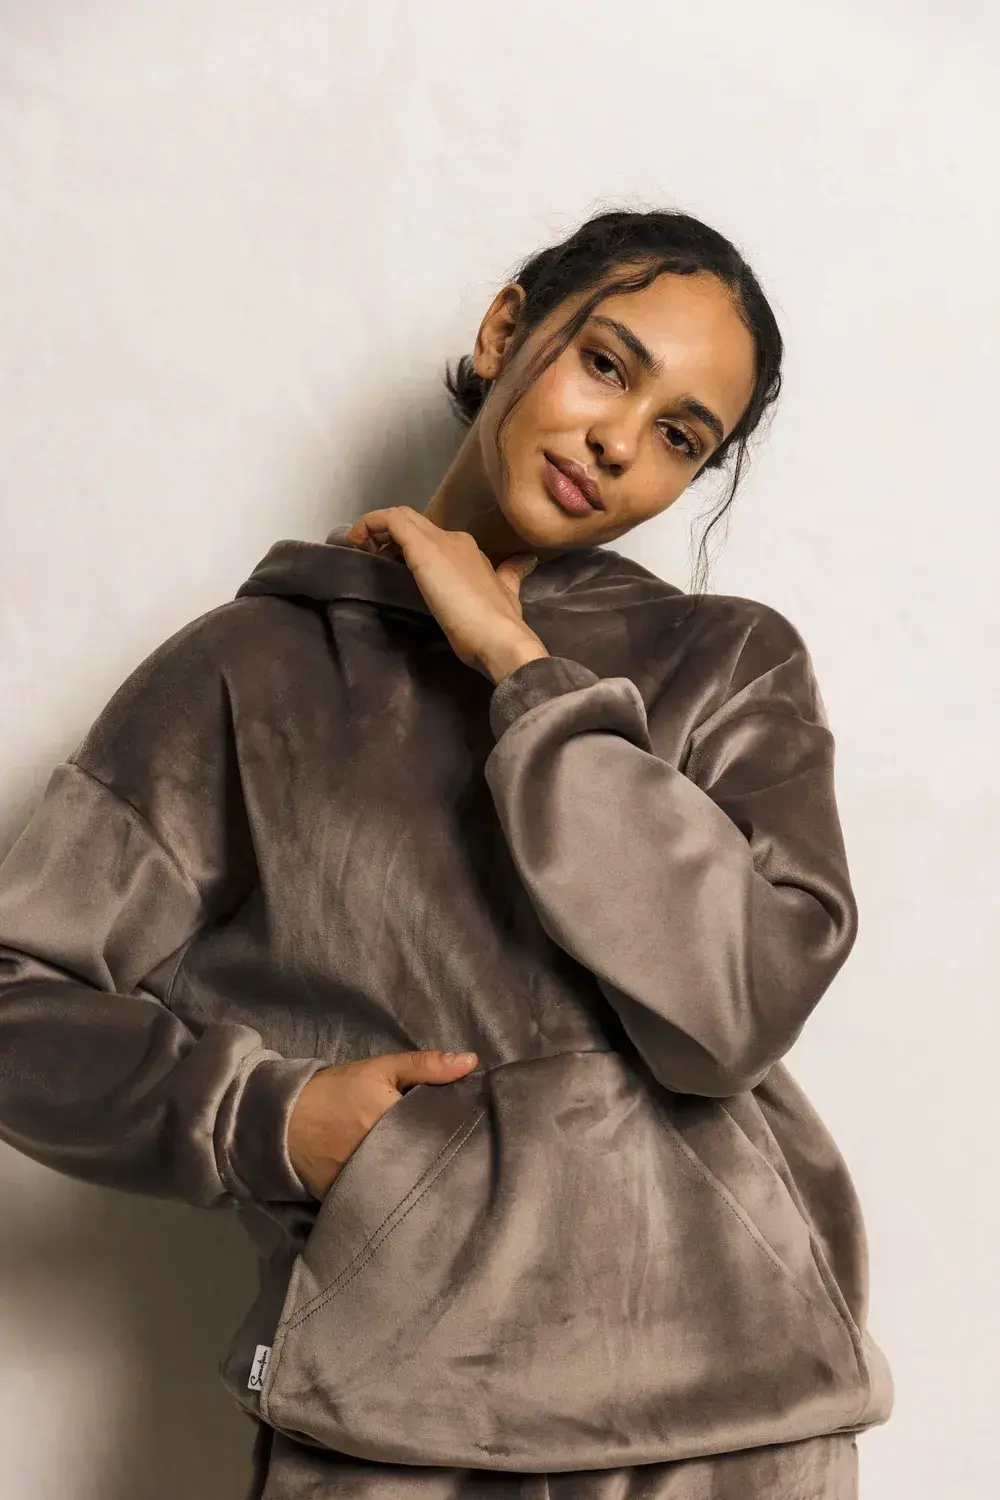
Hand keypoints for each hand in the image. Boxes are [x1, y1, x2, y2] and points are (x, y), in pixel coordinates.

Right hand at [287, 1048, 479, 1198]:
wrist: (283, 1120)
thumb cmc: (336, 1091)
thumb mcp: (380, 1069)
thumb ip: (426, 1065)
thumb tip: (471, 1062)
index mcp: (394, 1124)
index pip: (441, 1134)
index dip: (459, 1134)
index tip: (474, 1132)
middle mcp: (383, 1160)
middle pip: (429, 1164)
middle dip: (444, 1159)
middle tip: (465, 1156)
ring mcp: (368, 1184)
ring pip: (410, 1184)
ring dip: (423, 1178)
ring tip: (443, 1174)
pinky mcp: (353, 1200)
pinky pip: (385, 1199)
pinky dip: (397, 1192)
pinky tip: (411, 1188)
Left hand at [342, 507, 549, 681]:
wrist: (500, 636)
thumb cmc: (498, 624)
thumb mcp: (507, 594)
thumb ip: (511, 574)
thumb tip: (528, 561)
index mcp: (470, 550)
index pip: (433, 536)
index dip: (408, 546)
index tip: (391, 565)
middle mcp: (455, 540)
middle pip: (414, 523)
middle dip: (388, 535)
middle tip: (370, 556)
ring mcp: (440, 543)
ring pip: (401, 518)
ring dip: (376, 530)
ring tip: (362, 552)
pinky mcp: (423, 550)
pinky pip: (391, 521)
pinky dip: (370, 524)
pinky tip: (357, 542)